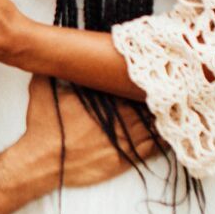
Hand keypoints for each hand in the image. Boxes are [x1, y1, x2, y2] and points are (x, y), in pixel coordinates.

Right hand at [19, 75, 161, 188]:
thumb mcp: (41, 89)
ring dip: (161, 116)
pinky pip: (150, 148)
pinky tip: (169, 131)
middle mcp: (117, 119)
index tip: (149, 74)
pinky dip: (161, 139)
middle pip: (146, 103)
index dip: (142, 81)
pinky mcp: (123, 159)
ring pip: (152, 125)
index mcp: (104, 99)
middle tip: (168, 87)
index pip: (131, 86)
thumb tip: (54, 51)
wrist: (41, 161)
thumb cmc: (43, 127)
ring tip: (173, 107)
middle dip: (155, 96)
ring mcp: (122, 140)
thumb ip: (54, 70)